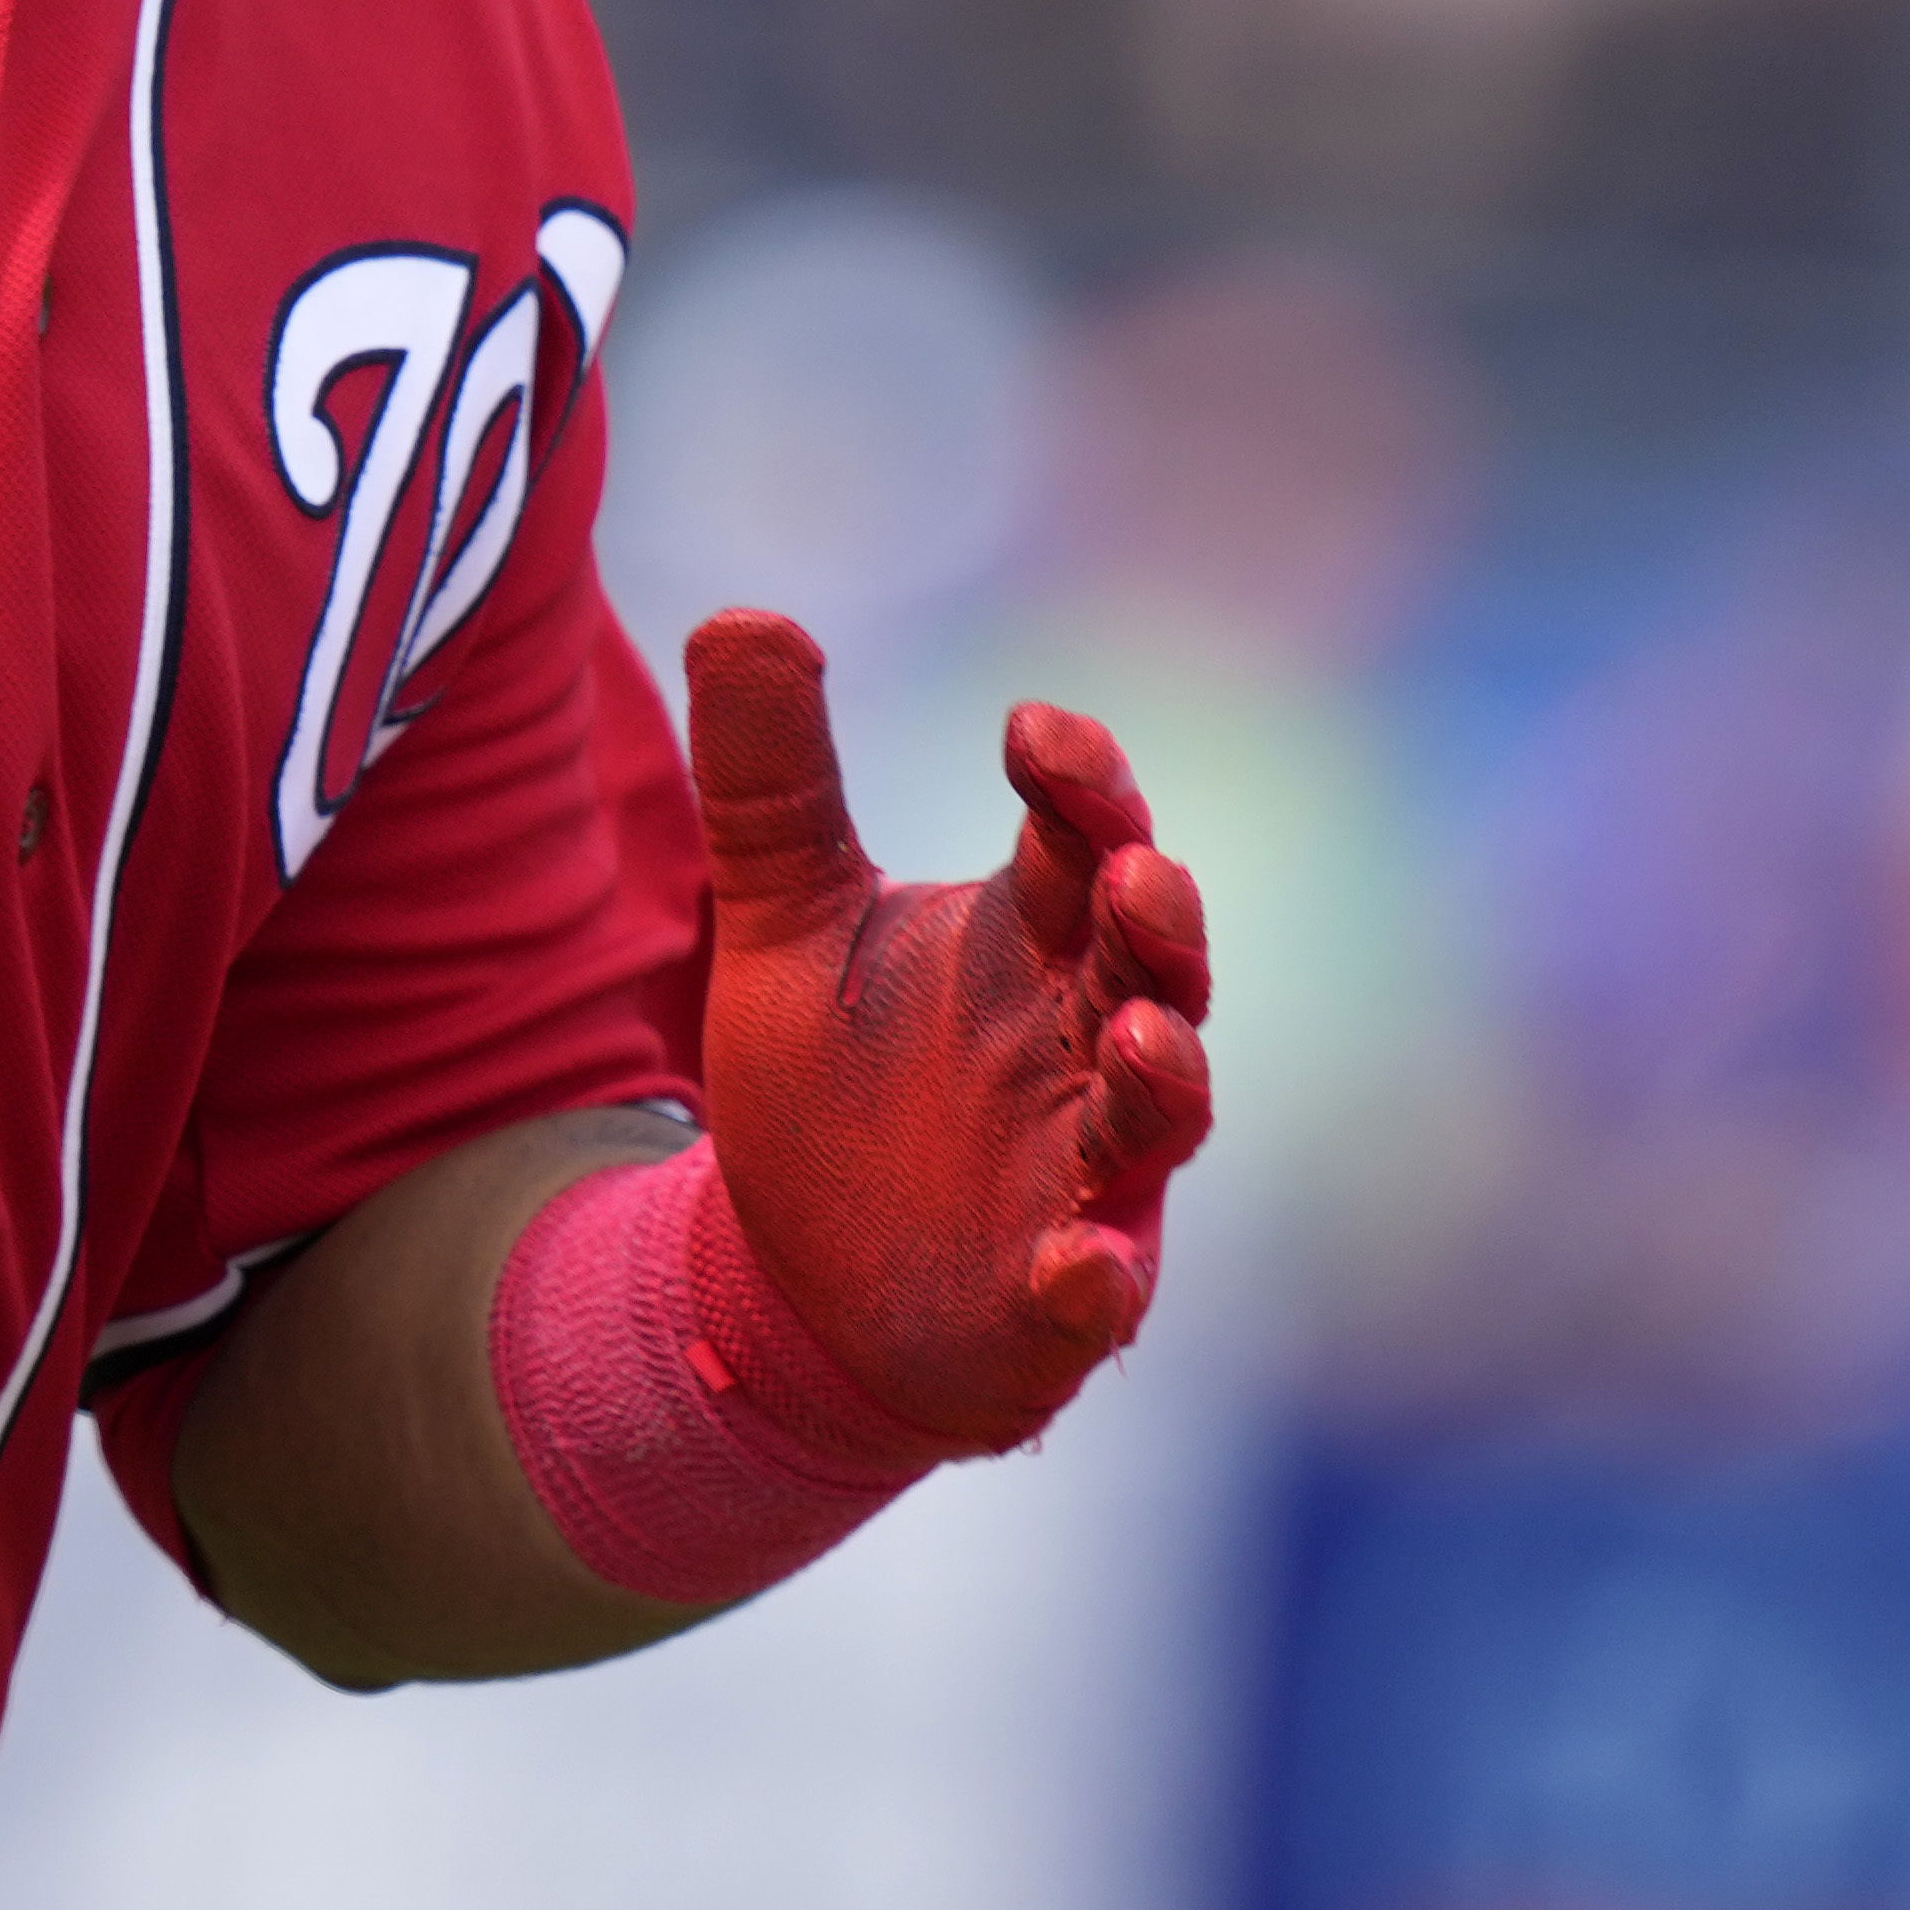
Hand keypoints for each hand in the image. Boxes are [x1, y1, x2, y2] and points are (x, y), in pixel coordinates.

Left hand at [680, 611, 1214, 1453]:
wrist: (797, 1280)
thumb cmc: (832, 1081)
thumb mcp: (780, 916)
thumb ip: (770, 780)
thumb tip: (743, 613)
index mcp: (1026, 940)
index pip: (1079, 839)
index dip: (1077, 783)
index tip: (1034, 729)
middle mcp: (1081, 1045)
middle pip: (1152, 965)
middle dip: (1158, 919)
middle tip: (1136, 868)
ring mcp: (1085, 1172)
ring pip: (1157, 1117)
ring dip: (1165, 1078)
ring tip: (1147, 1038)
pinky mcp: (1059, 1296)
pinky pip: (1100, 1288)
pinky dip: (1098, 1279)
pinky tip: (1079, 1268)